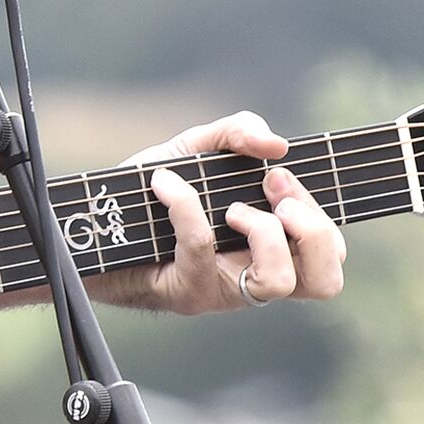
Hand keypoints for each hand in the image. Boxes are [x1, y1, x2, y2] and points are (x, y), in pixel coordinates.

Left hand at [95, 111, 346, 314]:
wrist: (92, 225)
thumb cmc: (152, 192)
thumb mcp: (197, 150)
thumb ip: (237, 133)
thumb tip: (275, 144)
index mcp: (271, 248)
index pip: (331, 253)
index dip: (320, 216)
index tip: (279, 177)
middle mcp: (254, 276)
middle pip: (325, 283)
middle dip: (312, 231)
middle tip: (276, 197)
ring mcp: (222, 291)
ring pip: (277, 282)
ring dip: (264, 232)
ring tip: (232, 208)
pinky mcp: (186, 290)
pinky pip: (202, 249)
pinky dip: (186, 206)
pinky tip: (164, 183)